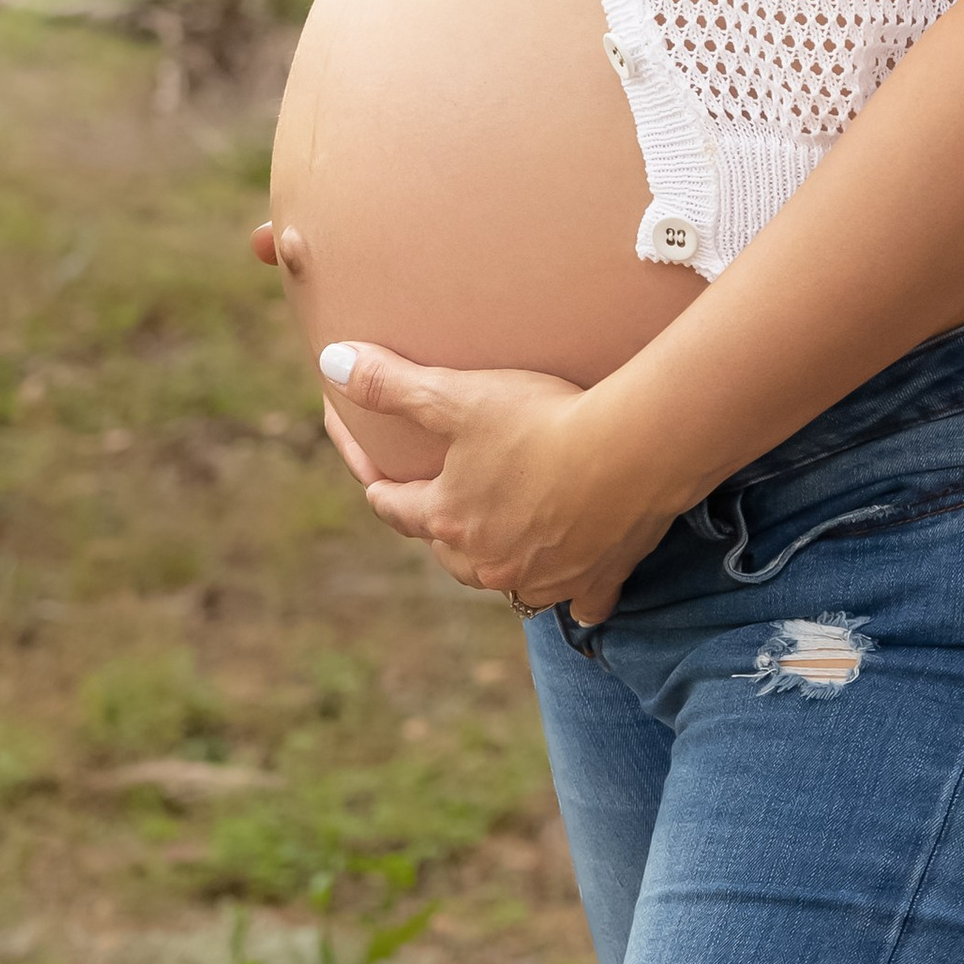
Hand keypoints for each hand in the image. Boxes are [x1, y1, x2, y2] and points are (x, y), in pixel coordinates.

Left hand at [315, 339, 673, 628]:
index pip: (394, 507)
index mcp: (449, 519)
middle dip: (439, 527)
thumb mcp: (457, 395)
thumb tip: (331, 363)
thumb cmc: (542, 420)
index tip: (373, 476)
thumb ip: (392, 384)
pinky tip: (575, 589)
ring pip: (505, 578)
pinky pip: (578, 600)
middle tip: (443, 501)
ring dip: (497, 560)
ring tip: (500, 536)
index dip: (379, 486)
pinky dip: (573, 594)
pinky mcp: (594, 581)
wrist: (632, 451)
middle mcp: (487, 562)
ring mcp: (542, 578)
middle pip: (446, 550)